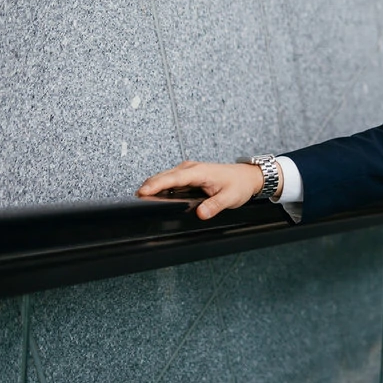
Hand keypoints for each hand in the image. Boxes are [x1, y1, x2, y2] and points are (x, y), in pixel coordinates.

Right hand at [136, 161, 271, 220]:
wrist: (247, 177)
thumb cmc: (239, 184)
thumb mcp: (230, 197)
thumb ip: (215, 205)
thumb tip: (200, 213)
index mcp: (199, 172)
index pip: (173, 178)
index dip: (156, 185)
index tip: (143, 192)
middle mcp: (190, 169)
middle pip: (163, 177)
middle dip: (148, 186)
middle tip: (135, 200)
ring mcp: (188, 171)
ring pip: (164, 177)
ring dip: (152, 186)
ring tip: (140, 198)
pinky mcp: (187, 176)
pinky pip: (170, 180)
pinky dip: (160, 186)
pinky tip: (153, 196)